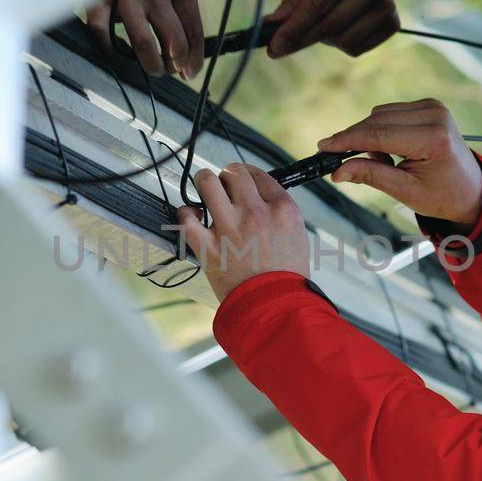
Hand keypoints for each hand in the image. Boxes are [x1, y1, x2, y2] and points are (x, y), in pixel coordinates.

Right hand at [88, 0, 203, 77]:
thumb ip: (180, 2)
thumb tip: (185, 43)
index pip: (193, 29)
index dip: (195, 56)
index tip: (192, 70)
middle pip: (174, 42)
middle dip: (177, 65)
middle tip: (173, 71)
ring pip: (145, 46)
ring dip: (152, 65)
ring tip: (154, 69)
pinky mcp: (99, 2)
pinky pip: (106, 37)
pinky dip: (115, 49)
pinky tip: (121, 50)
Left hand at [175, 165, 309, 300]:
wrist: (275, 308)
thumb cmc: (286, 278)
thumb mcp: (297, 235)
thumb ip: (279, 213)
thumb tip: (260, 198)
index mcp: (281, 209)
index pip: (258, 174)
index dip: (247, 175)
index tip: (242, 181)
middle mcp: (255, 213)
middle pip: (233, 172)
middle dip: (226, 176)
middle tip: (223, 187)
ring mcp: (229, 228)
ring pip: (207, 183)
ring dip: (204, 184)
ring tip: (204, 192)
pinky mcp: (208, 247)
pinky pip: (186, 217)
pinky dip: (185, 214)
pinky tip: (191, 217)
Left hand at [266, 0, 398, 58]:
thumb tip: (271, 26)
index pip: (318, 4)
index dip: (294, 28)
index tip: (273, 46)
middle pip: (330, 25)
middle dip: (300, 39)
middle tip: (278, 48)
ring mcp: (387, 5)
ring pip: (344, 41)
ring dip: (323, 39)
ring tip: (321, 21)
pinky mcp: (393, 22)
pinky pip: (357, 48)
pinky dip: (341, 44)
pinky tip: (340, 26)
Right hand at [318, 100, 481, 226]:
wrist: (469, 189)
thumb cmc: (441, 195)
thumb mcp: (404, 191)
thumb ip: (370, 176)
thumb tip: (337, 171)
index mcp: (433, 138)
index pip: (379, 134)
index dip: (347, 140)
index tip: (324, 146)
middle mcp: (435, 115)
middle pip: (377, 121)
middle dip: (356, 140)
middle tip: (341, 162)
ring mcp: (433, 107)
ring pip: (380, 114)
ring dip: (370, 136)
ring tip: (385, 162)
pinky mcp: (428, 105)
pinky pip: (390, 113)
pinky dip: (381, 130)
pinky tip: (391, 150)